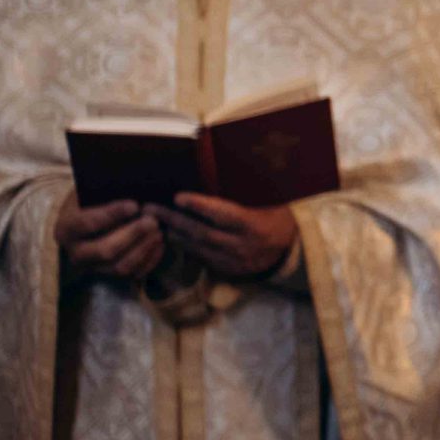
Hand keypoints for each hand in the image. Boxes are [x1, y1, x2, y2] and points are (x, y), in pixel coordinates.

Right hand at [55, 194, 164, 281]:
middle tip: (152, 220)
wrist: (88, 218)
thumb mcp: (92, 191)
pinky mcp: (111, 276)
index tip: (134, 205)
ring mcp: (93, 267)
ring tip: (159, 232)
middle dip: (132, 235)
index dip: (111, 214)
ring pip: (120, 266)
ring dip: (143, 249)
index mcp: (67, 228)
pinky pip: (133, 274)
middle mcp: (76, 252)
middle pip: (105, 250)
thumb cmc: (92, 200)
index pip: (87, 223)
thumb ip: (108, 190)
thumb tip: (136, 185)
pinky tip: (160, 244)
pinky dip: (149, 260)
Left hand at [153, 193, 297, 280]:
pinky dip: (184, 246)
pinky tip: (172, 235)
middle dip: (174, 219)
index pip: (222, 215)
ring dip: (174, 233)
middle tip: (150, 208)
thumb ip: (248, 191)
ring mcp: (233, 261)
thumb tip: (221, 170)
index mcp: (254, 226)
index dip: (199, 206)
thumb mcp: (270, 201)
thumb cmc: (277, 216)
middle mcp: (242, 246)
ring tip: (154, 221)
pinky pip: (201, 257)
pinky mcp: (226, 270)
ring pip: (197, 247)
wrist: (288, 249)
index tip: (178, 196)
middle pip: (202, 232)